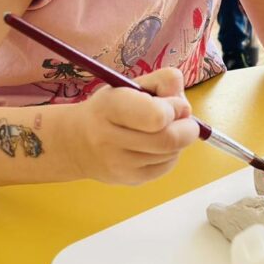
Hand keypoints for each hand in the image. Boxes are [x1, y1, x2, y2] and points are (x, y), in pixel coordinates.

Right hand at [72, 68, 199, 183]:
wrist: (77, 143)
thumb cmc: (109, 109)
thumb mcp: (129, 85)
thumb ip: (162, 82)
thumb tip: (185, 106)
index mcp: (110, 107)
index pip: (156, 116)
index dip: (173, 108)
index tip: (172, 102)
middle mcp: (110, 139)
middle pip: (169, 139)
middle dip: (186, 127)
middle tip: (182, 118)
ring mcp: (120, 165)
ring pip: (172, 154)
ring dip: (179, 140)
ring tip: (164, 129)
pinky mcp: (130, 180)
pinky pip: (166, 166)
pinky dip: (171, 154)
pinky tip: (157, 145)